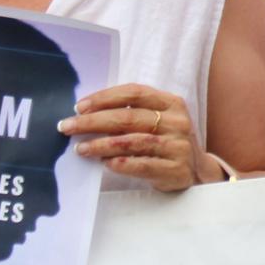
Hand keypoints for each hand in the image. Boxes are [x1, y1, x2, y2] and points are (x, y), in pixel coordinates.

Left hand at [59, 84, 212, 191]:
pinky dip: (122, 163)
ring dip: (102, 144)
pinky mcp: (175, 170)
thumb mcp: (159, 119)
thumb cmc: (166, 141)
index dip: (104, 98)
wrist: (196, 171)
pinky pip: (143, 165)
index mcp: (171, 103)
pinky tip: (105, 163)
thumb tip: (87, 112)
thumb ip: (132, 112)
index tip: (79, 107)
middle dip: (93, 121)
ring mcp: (177, 146)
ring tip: (80, 148)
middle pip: (129, 117)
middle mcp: (177, 122)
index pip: (135, 92)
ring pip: (133, 141)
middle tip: (68, 127)